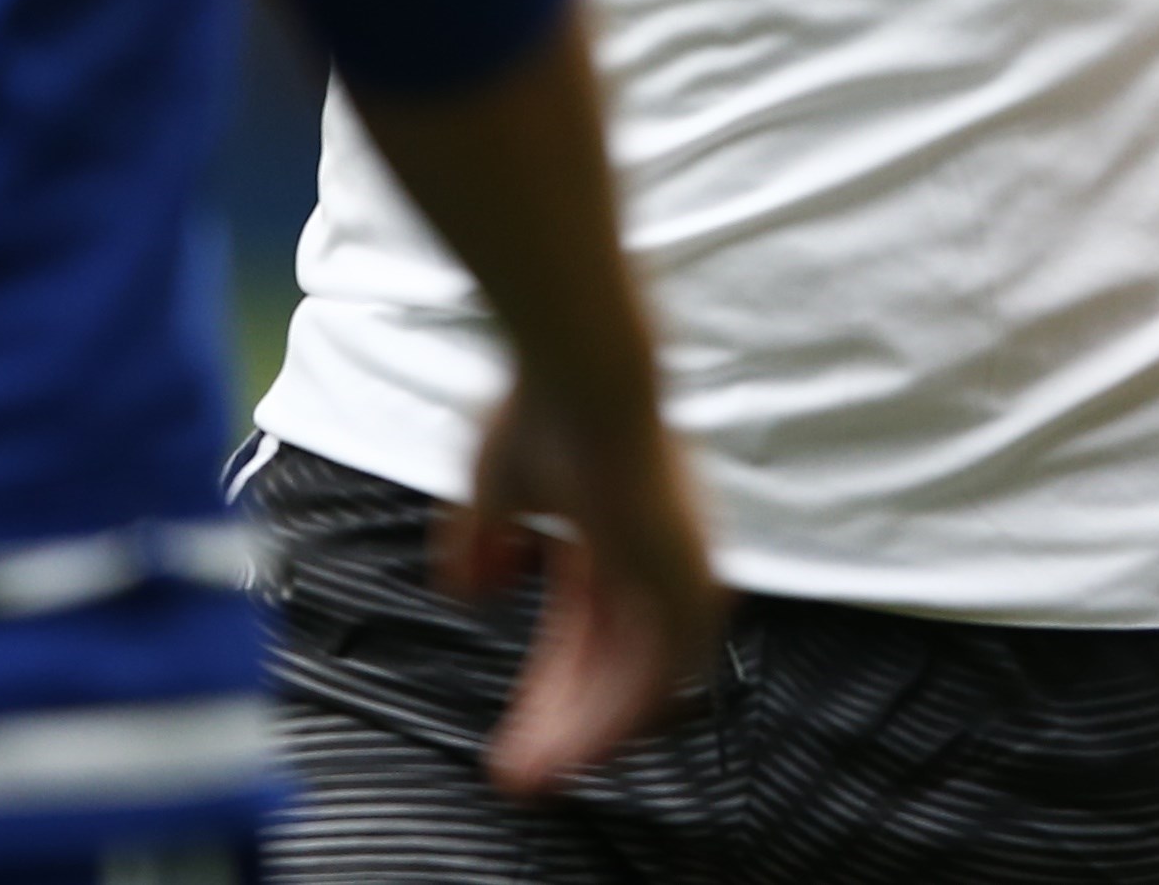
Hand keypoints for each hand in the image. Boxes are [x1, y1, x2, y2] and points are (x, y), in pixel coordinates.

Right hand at [440, 377, 720, 796]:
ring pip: (637, 681)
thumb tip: (467, 592)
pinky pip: (664, 675)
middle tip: (517, 778)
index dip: (546, 695)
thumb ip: (481, 540)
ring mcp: (677, 574)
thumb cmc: (541, 414)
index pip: (583, 640)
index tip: (510, 745)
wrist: (585, 380)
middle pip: (610, 670)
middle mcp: (653, 563)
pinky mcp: (691, 582)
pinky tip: (576, 748)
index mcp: (614, 539)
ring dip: (588, 733)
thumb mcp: (494, 487)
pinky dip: (622, 716)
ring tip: (536, 775)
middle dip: (563, 727)